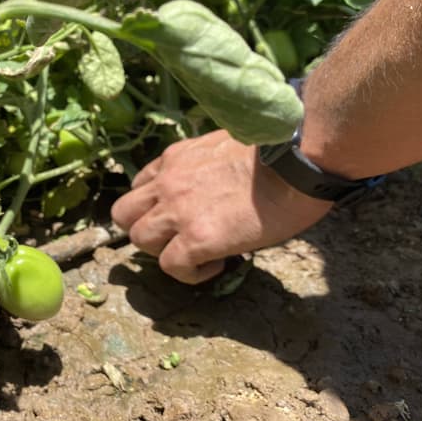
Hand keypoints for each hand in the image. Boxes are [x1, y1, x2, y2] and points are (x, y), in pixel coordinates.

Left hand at [110, 130, 333, 283]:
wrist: (298, 161)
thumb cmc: (279, 152)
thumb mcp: (225, 147)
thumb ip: (205, 165)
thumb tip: (216, 186)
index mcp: (176, 157)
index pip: (141, 184)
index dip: (155, 204)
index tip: (180, 213)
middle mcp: (168, 182)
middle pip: (124, 213)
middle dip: (146, 229)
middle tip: (177, 237)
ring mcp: (178, 211)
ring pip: (139, 240)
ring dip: (163, 251)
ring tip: (196, 253)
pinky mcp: (196, 238)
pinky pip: (171, 266)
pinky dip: (189, 273)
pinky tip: (218, 264)